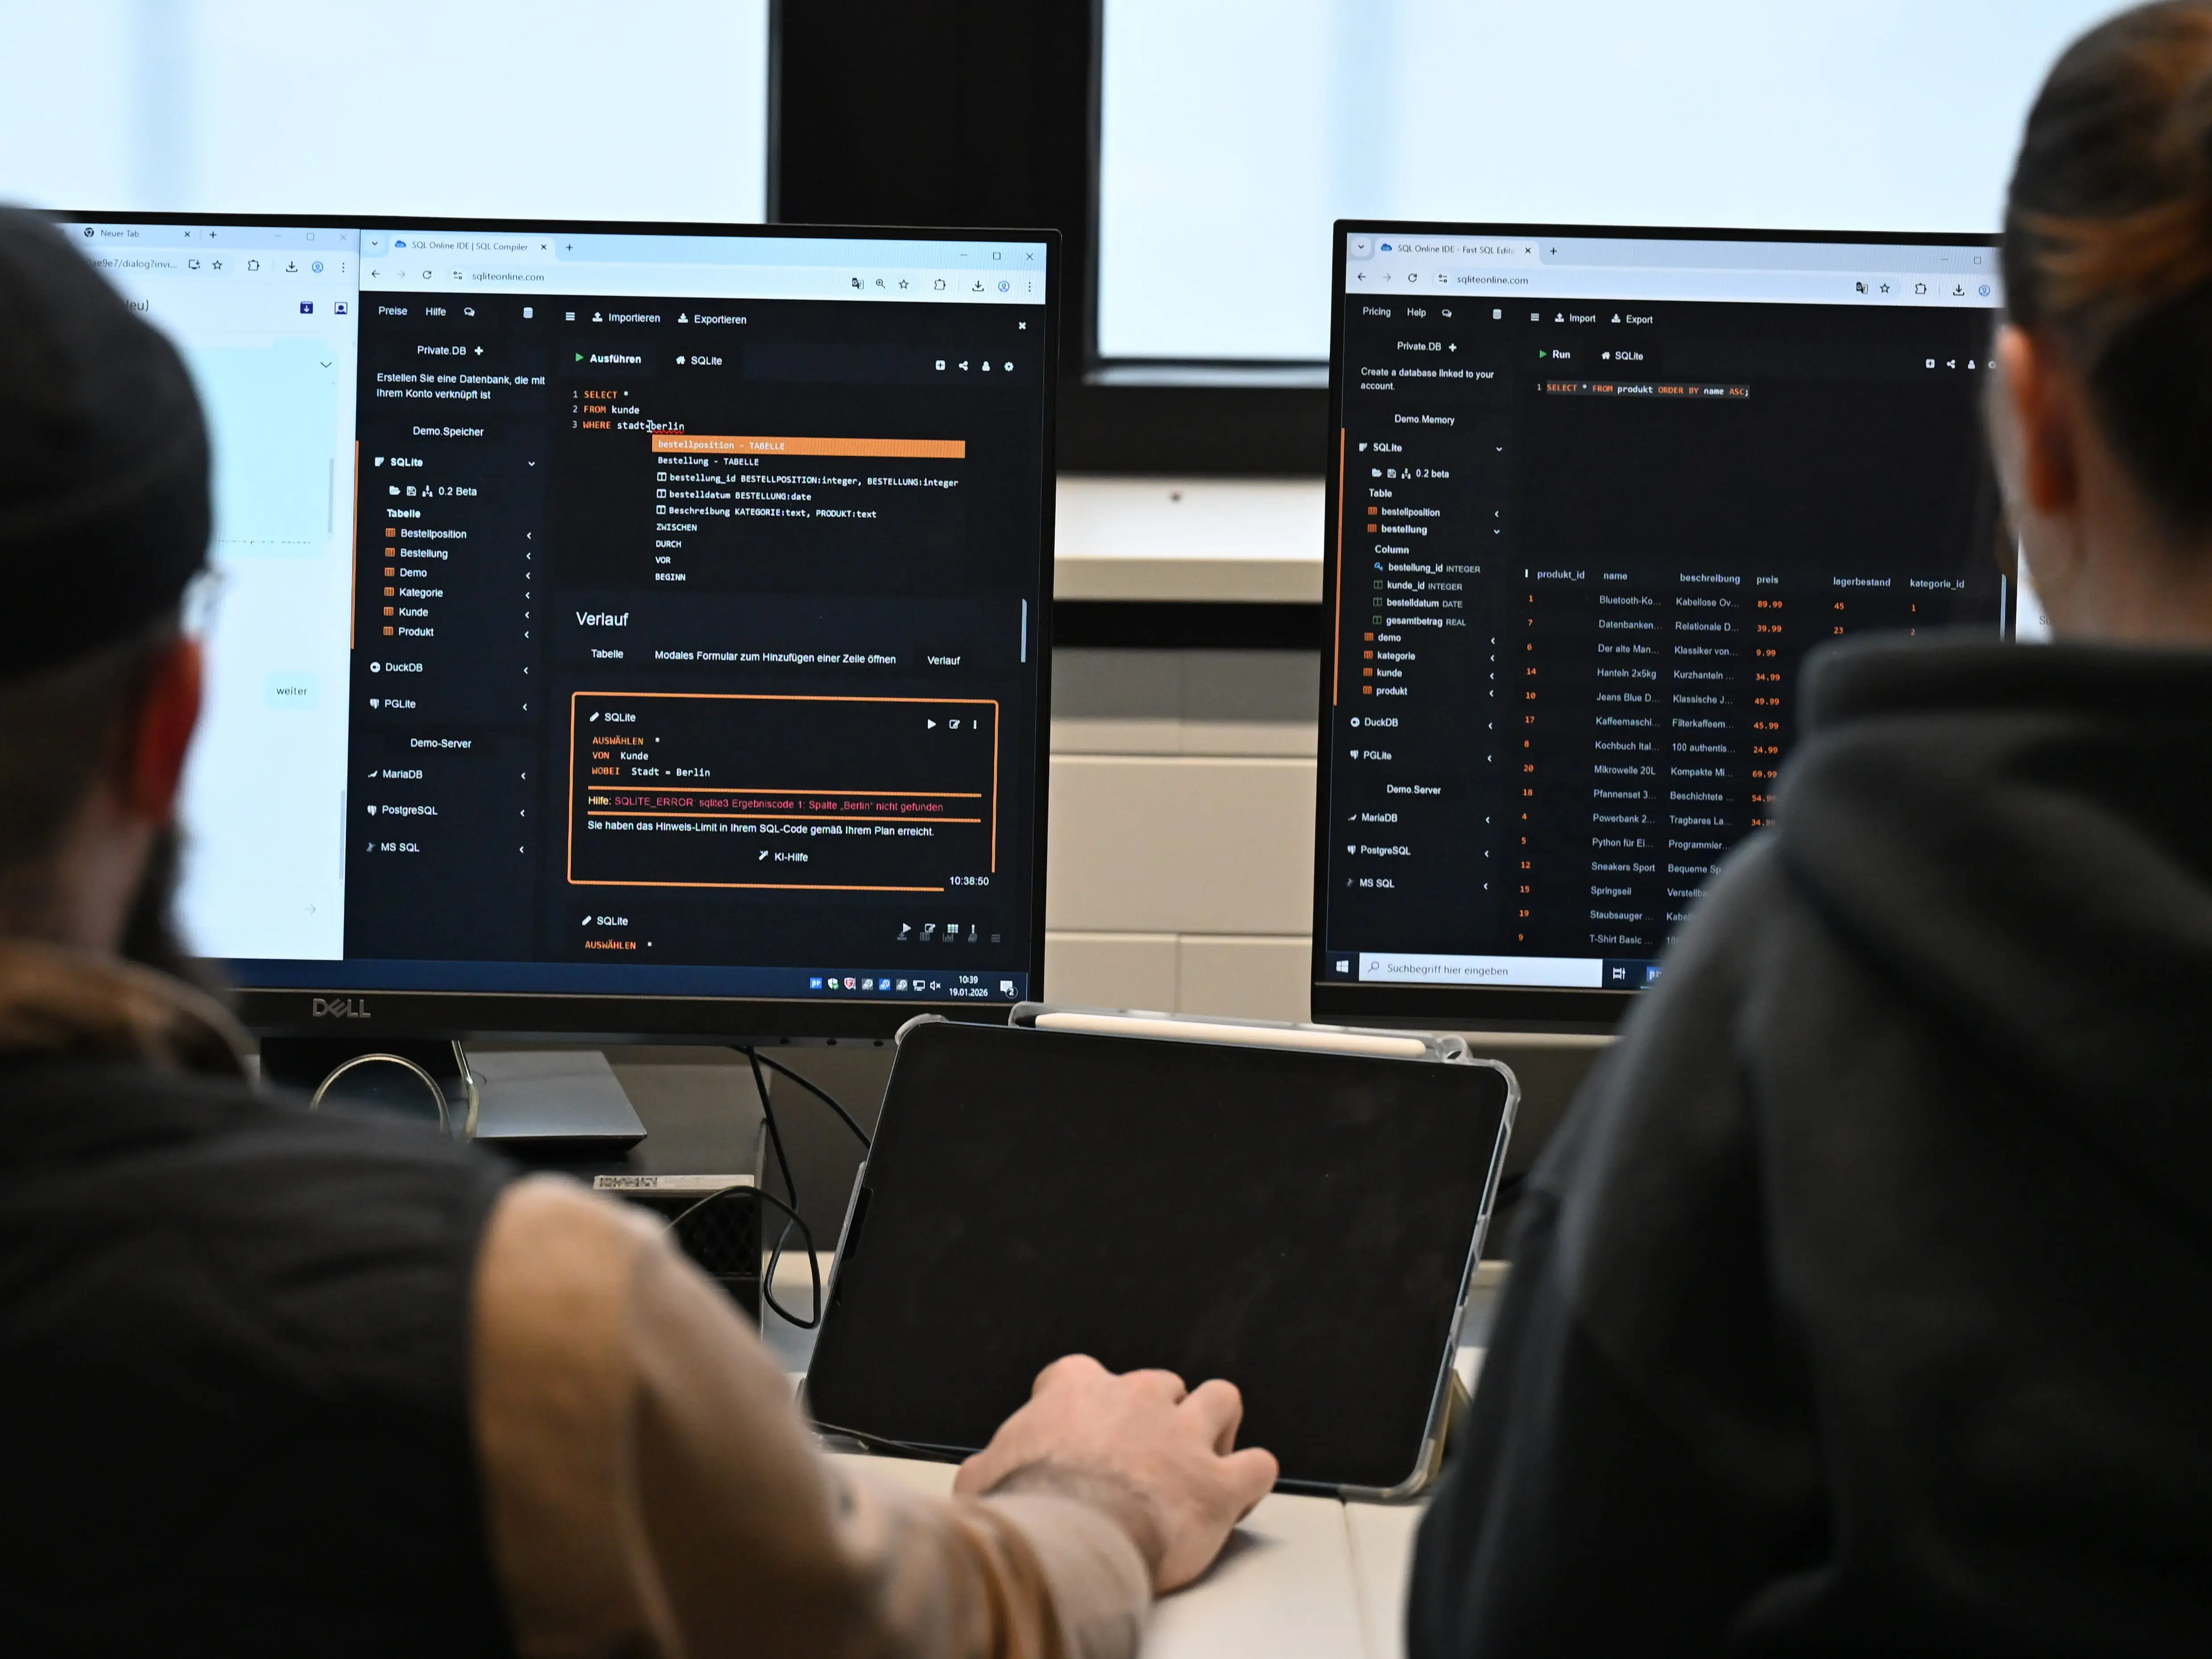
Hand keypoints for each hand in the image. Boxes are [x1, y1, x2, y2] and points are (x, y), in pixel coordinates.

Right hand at [952, 1354, 1278, 1591]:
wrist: (1067, 1542)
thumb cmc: (1025, 1511)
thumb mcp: (983, 1480)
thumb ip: (991, 1466)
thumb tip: (980, 1478)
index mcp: (1076, 1392)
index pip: (1083, 1373)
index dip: (1087, 1401)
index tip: (1085, 1428)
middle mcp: (1136, 1400)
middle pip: (1162, 1384)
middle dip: (1160, 1415)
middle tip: (1149, 1457)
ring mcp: (1183, 1436)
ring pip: (1221, 1400)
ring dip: (1218, 1426)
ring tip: (1206, 1456)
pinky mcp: (1218, 1482)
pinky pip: (1259, 1465)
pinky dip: (1253, 1479)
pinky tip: (1241, 1495)